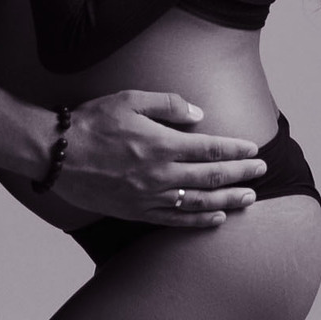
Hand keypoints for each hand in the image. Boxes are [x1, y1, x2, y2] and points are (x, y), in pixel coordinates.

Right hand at [55, 91, 266, 229]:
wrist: (58, 155)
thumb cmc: (92, 122)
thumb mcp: (129, 99)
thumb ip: (167, 105)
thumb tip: (199, 115)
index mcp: (160, 144)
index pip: (209, 149)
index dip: (235, 150)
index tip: (253, 149)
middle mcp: (159, 174)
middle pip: (210, 177)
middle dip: (241, 174)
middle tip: (262, 171)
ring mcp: (149, 197)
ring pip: (199, 202)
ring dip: (228, 200)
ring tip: (249, 198)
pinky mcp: (136, 212)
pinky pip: (176, 220)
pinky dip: (200, 220)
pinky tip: (217, 218)